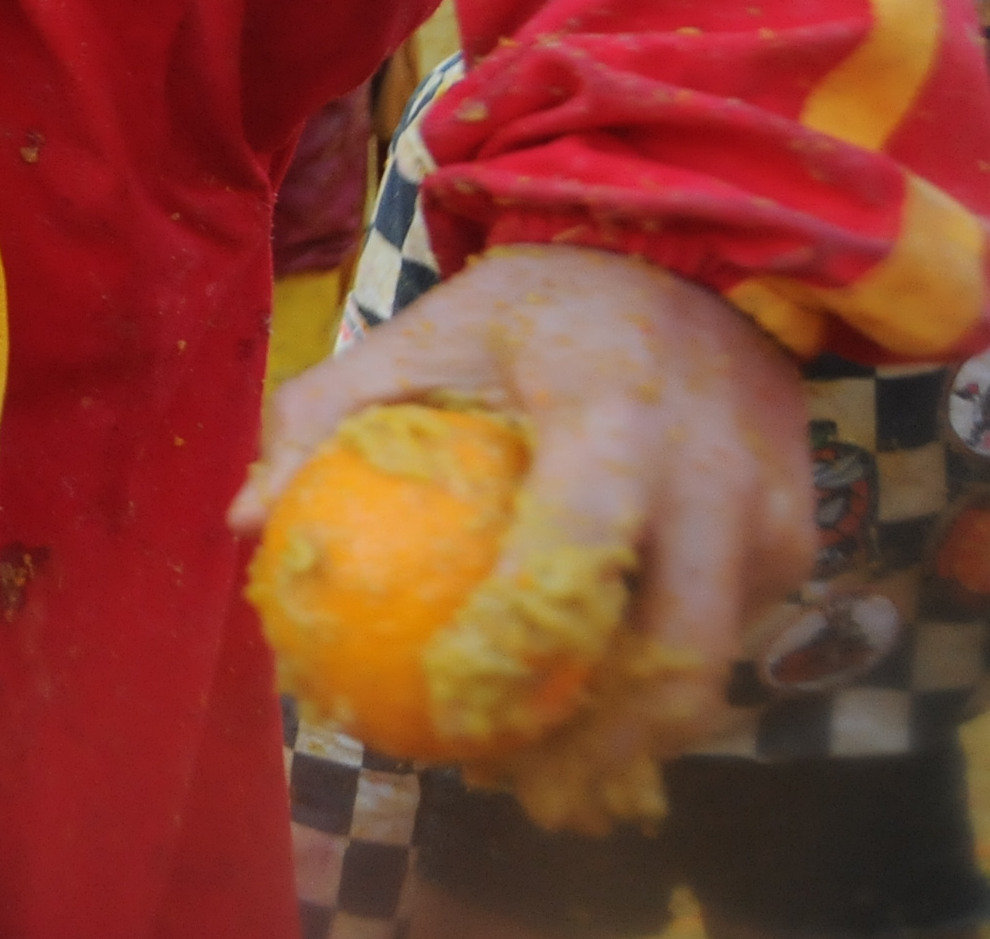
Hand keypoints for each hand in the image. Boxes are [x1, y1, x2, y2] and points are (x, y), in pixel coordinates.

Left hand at [234, 245, 812, 827]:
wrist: (693, 258)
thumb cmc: (535, 308)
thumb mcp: (424, 331)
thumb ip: (325, 415)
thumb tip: (244, 521)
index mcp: (614, 413)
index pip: (576, 550)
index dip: (523, 641)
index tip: (455, 707)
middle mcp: (713, 472)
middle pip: (676, 650)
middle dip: (602, 742)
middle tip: (515, 782)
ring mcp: (772, 511)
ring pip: (709, 662)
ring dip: (633, 728)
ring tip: (545, 767)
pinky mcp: (798, 536)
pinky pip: (726, 631)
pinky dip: (660, 676)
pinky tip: (591, 702)